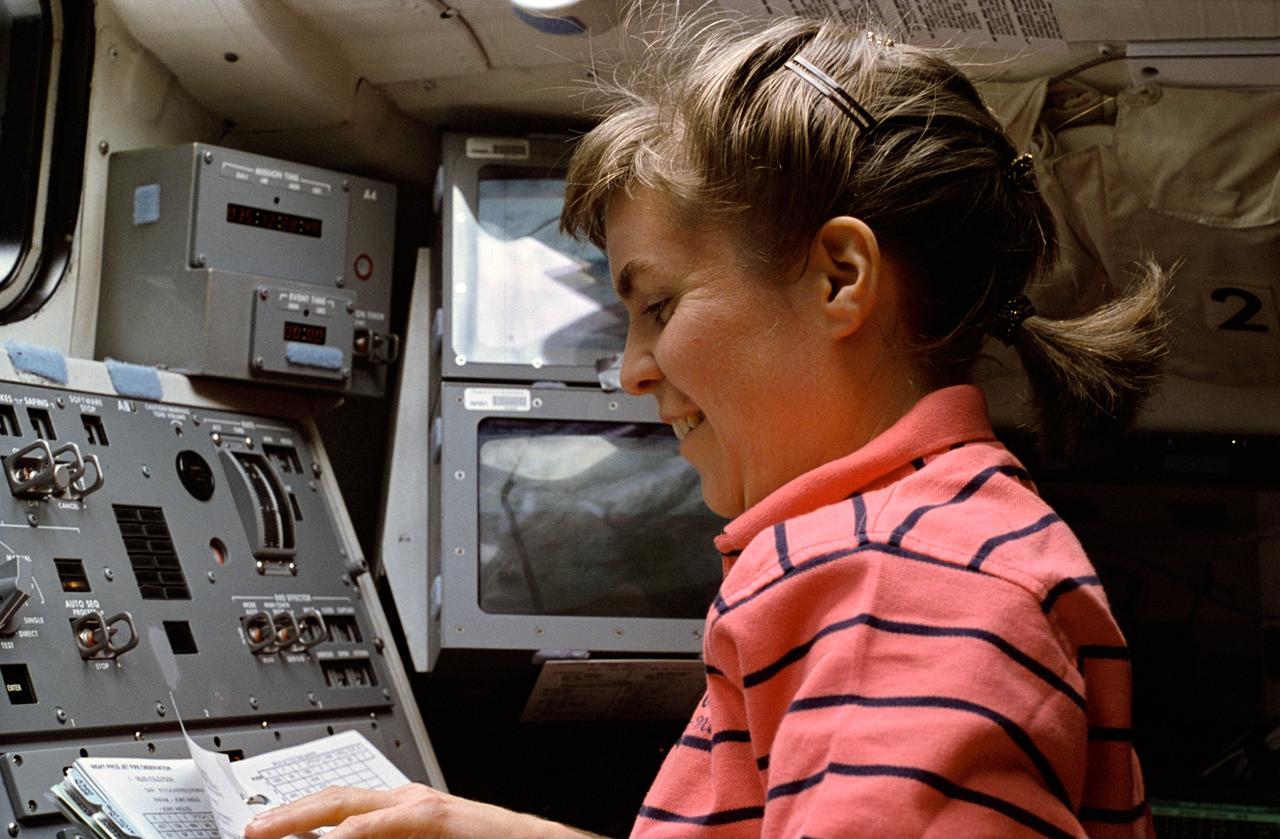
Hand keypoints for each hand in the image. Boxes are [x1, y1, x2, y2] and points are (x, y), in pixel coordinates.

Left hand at [242, 783, 599, 838]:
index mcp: (401, 812)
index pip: (338, 808)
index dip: (297, 816)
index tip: (265, 830)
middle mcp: (406, 800)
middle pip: (333, 798)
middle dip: (286, 814)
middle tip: (249, 830)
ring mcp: (421, 805)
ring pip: (350, 804)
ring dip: (305, 817)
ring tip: (267, 830)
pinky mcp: (439, 816)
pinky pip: (388, 823)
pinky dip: (355, 833)